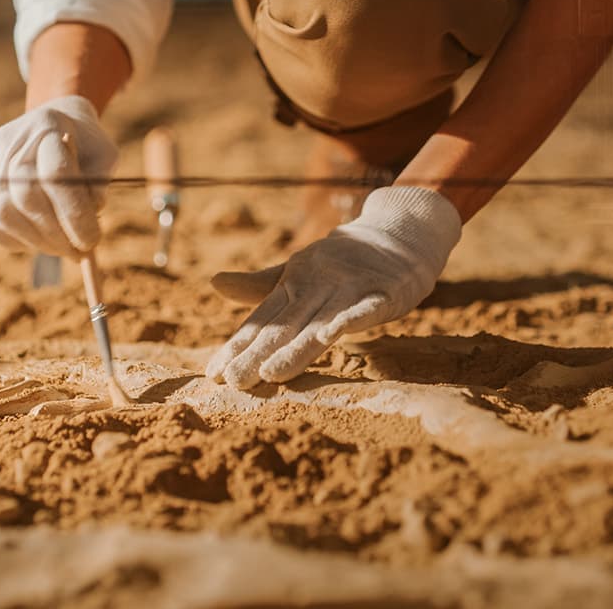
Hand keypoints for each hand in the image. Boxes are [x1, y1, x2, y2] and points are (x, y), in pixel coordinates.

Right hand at [0, 96, 117, 256]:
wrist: (59, 123)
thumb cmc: (88, 144)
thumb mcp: (105, 156)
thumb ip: (98, 185)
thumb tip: (88, 221)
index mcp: (48, 126)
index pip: (55, 175)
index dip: (74, 214)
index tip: (92, 241)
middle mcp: (13, 142)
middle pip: (25, 197)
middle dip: (55, 233)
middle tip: (79, 252)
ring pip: (2, 213)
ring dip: (36, 242)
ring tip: (63, 249)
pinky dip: (14, 242)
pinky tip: (39, 242)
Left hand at [205, 187, 460, 388]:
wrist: (399, 231)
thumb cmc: (345, 259)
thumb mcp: (300, 270)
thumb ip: (261, 285)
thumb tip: (213, 282)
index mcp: (295, 283)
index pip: (263, 320)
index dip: (239, 346)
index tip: (214, 373)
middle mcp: (317, 285)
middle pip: (286, 326)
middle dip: (259, 354)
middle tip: (234, 382)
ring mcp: (351, 288)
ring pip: (320, 323)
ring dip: (296, 348)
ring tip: (271, 373)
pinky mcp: (384, 291)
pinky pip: (366, 308)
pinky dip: (349, 320)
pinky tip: (330, 337)